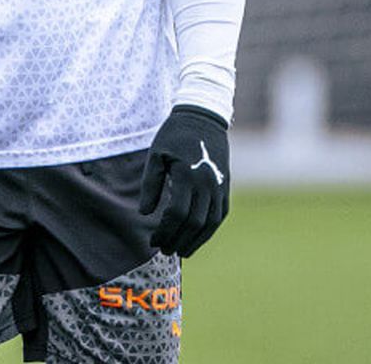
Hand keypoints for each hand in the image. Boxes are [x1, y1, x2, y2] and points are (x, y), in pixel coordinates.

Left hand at [139, 104, 230, 256]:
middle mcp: (206, 182)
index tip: (153, 241)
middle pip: (194, 222)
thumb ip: (150, 185)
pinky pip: (220, 214)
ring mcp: (219, 185)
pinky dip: (210, 229)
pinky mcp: (225, 185)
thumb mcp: (156, 155)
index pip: (176, 214)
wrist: (203, 117)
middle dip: (178, 240)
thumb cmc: (174, 135)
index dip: (164, 231)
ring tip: (181, 251)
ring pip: (210, 222)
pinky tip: (197, 238)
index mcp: (187, 175)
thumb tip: (145, 213)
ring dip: (196, 240)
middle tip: (165, 251)